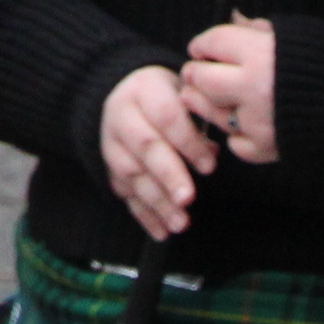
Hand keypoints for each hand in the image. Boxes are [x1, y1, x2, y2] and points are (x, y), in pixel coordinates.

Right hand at [101, 63, 214, 240]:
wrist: (125, 96)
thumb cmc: (168, 97)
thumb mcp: (185, 94)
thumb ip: (200, 117)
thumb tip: (213, 151)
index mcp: (144, 91)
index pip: (166, 116)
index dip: (188, 143)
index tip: (210, 167)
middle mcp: (122, 116)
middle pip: (146, 147)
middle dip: (169, 176)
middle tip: (188, 198)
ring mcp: (111, 144)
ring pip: (132, 175)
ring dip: (157, 202)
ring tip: (180, 223)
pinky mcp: (109, 169)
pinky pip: (125, 195)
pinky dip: (144, 216)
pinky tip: (162, 233)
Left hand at [180, 21, 279, 164]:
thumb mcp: (295, 34)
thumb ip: (258, 31)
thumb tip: (233, 21)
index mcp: (260, 53)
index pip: (212, 43)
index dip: (202, 44)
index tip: (201, 48)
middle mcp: (253, 89)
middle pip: (202, 80)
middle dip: (196, 73)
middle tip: (197, 73)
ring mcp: (258, 122)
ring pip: (212, 113)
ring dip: (205, 103)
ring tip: (209, 97)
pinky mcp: (267, 149)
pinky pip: (235, 143)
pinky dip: (236, 134)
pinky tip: (243, 123)